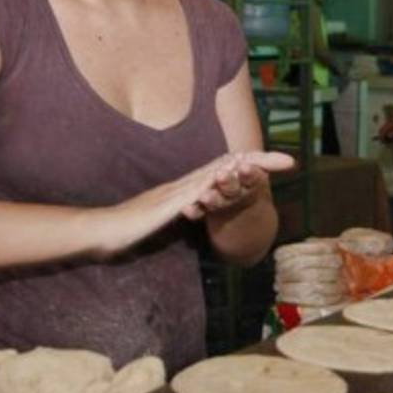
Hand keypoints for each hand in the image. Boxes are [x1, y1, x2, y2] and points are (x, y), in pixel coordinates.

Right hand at [93, 151, 293, 258]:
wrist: (102, 230)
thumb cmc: (128, 229)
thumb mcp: (163, 221)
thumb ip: (178, 213)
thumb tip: (193, 212)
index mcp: (186, 189)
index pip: (223, 172)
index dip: (249, 167)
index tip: (276, 167)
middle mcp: (185, 184)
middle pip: (228, 165)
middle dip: (260, 161)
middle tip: (289, 161)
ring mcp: (178, 191)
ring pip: (217, 173)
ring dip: (244, 166)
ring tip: (270, 161)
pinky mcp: (170, 204)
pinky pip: (198, 191)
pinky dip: (217, 181)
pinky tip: (234, 176)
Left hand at [186, 151, 293, 218]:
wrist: (237, 209)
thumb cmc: (246, 179)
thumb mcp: (258, 166)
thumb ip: (271, 161)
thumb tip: (292, 163)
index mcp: (249, 183)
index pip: (252, 178)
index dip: (249, 174)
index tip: (245, 167)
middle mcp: (235, 194)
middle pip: (233, 190)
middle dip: (228, 184)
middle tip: (222, 175)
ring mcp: (219, 203)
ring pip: (216, 202)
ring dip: (211, 199)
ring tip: (205, 195)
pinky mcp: (203, 210)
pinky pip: (199, 213)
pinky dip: (193, 211)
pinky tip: (186, 208)